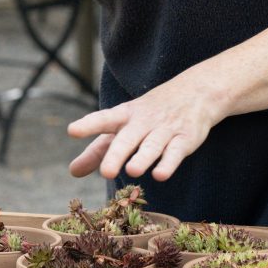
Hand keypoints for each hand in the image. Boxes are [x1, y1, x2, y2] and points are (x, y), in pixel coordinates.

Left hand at [67, 69, 225, 181]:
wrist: (195, 92)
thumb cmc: (149, 115)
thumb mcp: (122, 127)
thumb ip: (98, 150)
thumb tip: (73, 171)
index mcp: (124, 116)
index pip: (104, 119)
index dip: (88, 124)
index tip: (72, 131)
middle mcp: (143, 121)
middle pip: (127, 138)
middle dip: (117, 154)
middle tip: (106, 173)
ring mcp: (165, 129)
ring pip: (152, 145)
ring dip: (143, 157)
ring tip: (132, 171)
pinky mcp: (185, 139)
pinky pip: (176, 151)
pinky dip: (169, 163)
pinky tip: (160, 175)